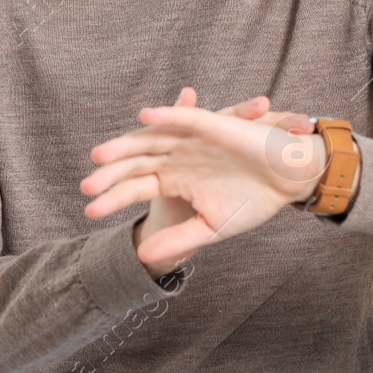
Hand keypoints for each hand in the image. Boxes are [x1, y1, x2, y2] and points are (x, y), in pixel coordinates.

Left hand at [83, 96, 325, 269]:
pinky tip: (145, 117)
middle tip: (85, 187)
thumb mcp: (208, 227)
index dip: (112, 198)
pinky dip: (167, 115)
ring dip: (126, 145)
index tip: (90, 211)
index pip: (135, 187)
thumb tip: (143, 257)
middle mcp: (176, 157)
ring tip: (100, 155)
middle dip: (110, 174)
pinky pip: (185, 118)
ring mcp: (190, 140)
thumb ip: (177, 239)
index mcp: (173, 179)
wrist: (286, 184)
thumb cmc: (250, 202)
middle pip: (134, 162)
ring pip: (150, 139)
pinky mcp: (212, 125)